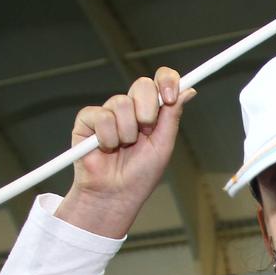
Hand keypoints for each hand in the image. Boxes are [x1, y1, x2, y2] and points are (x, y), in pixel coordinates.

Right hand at [58, 67, 194, 237]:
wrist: (115, 194)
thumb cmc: (140, 175)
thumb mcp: (163, 145)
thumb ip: (172, 116)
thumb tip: (188, 90)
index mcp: (151, 112)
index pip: (160, 82)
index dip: (166, 81)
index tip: (170, 96)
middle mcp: (130, 109)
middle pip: (141, 84)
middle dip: (147, 109)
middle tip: (145, 130)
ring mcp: (108, 112)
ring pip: (121, 103)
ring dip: (127, 131)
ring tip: (123, 148)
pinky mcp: (87, 120)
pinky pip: (101, 116)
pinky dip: (107, 137)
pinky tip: (106, 149)